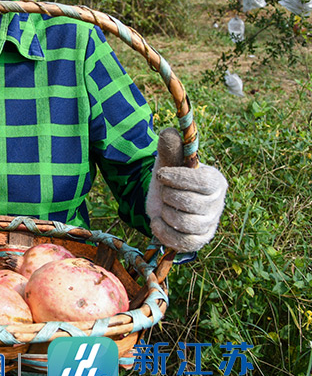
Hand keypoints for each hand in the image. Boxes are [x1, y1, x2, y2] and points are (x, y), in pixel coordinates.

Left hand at [146, 127, 227, 252]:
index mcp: (215, 181)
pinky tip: (158, 222)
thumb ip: (170, 146)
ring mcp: (210, 224)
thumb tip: (169, 132)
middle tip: (164, 191)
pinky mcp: (199, 240)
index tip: (161, 174)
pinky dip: (165, 233)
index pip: (203, 183)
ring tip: (163, 206)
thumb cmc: (170, 176)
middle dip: (168, 196)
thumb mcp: (168, 160)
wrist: (163, 198)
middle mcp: (217, 203)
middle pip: (192, 204)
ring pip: (186, 224)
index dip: (178, 179)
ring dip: (166, 214)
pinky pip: (184, 243)